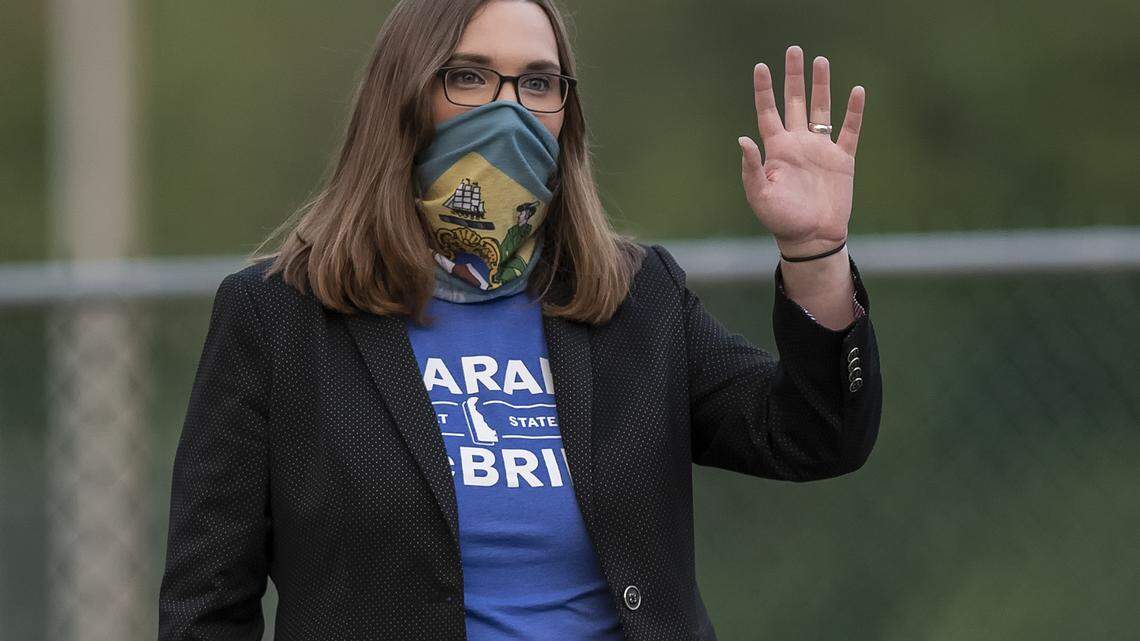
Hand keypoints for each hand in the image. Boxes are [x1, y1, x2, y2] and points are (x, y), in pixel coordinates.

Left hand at [738, 45, 864, 257]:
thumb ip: (751, 168)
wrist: (811, 238)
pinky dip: (854, 111)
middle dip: (793, 77)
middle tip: (794, 50)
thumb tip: (743, 139)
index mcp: (776, 149)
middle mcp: (798, 144)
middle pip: (795, 102)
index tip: (761, 66)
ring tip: (821, 61)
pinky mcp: (842, 160)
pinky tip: (856, 91)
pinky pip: (849, 130)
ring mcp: (821, 150)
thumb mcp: (760, 195)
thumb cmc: (781, 220)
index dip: (764, 89)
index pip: (768, 112)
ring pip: (821, 109)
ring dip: (821, 86)